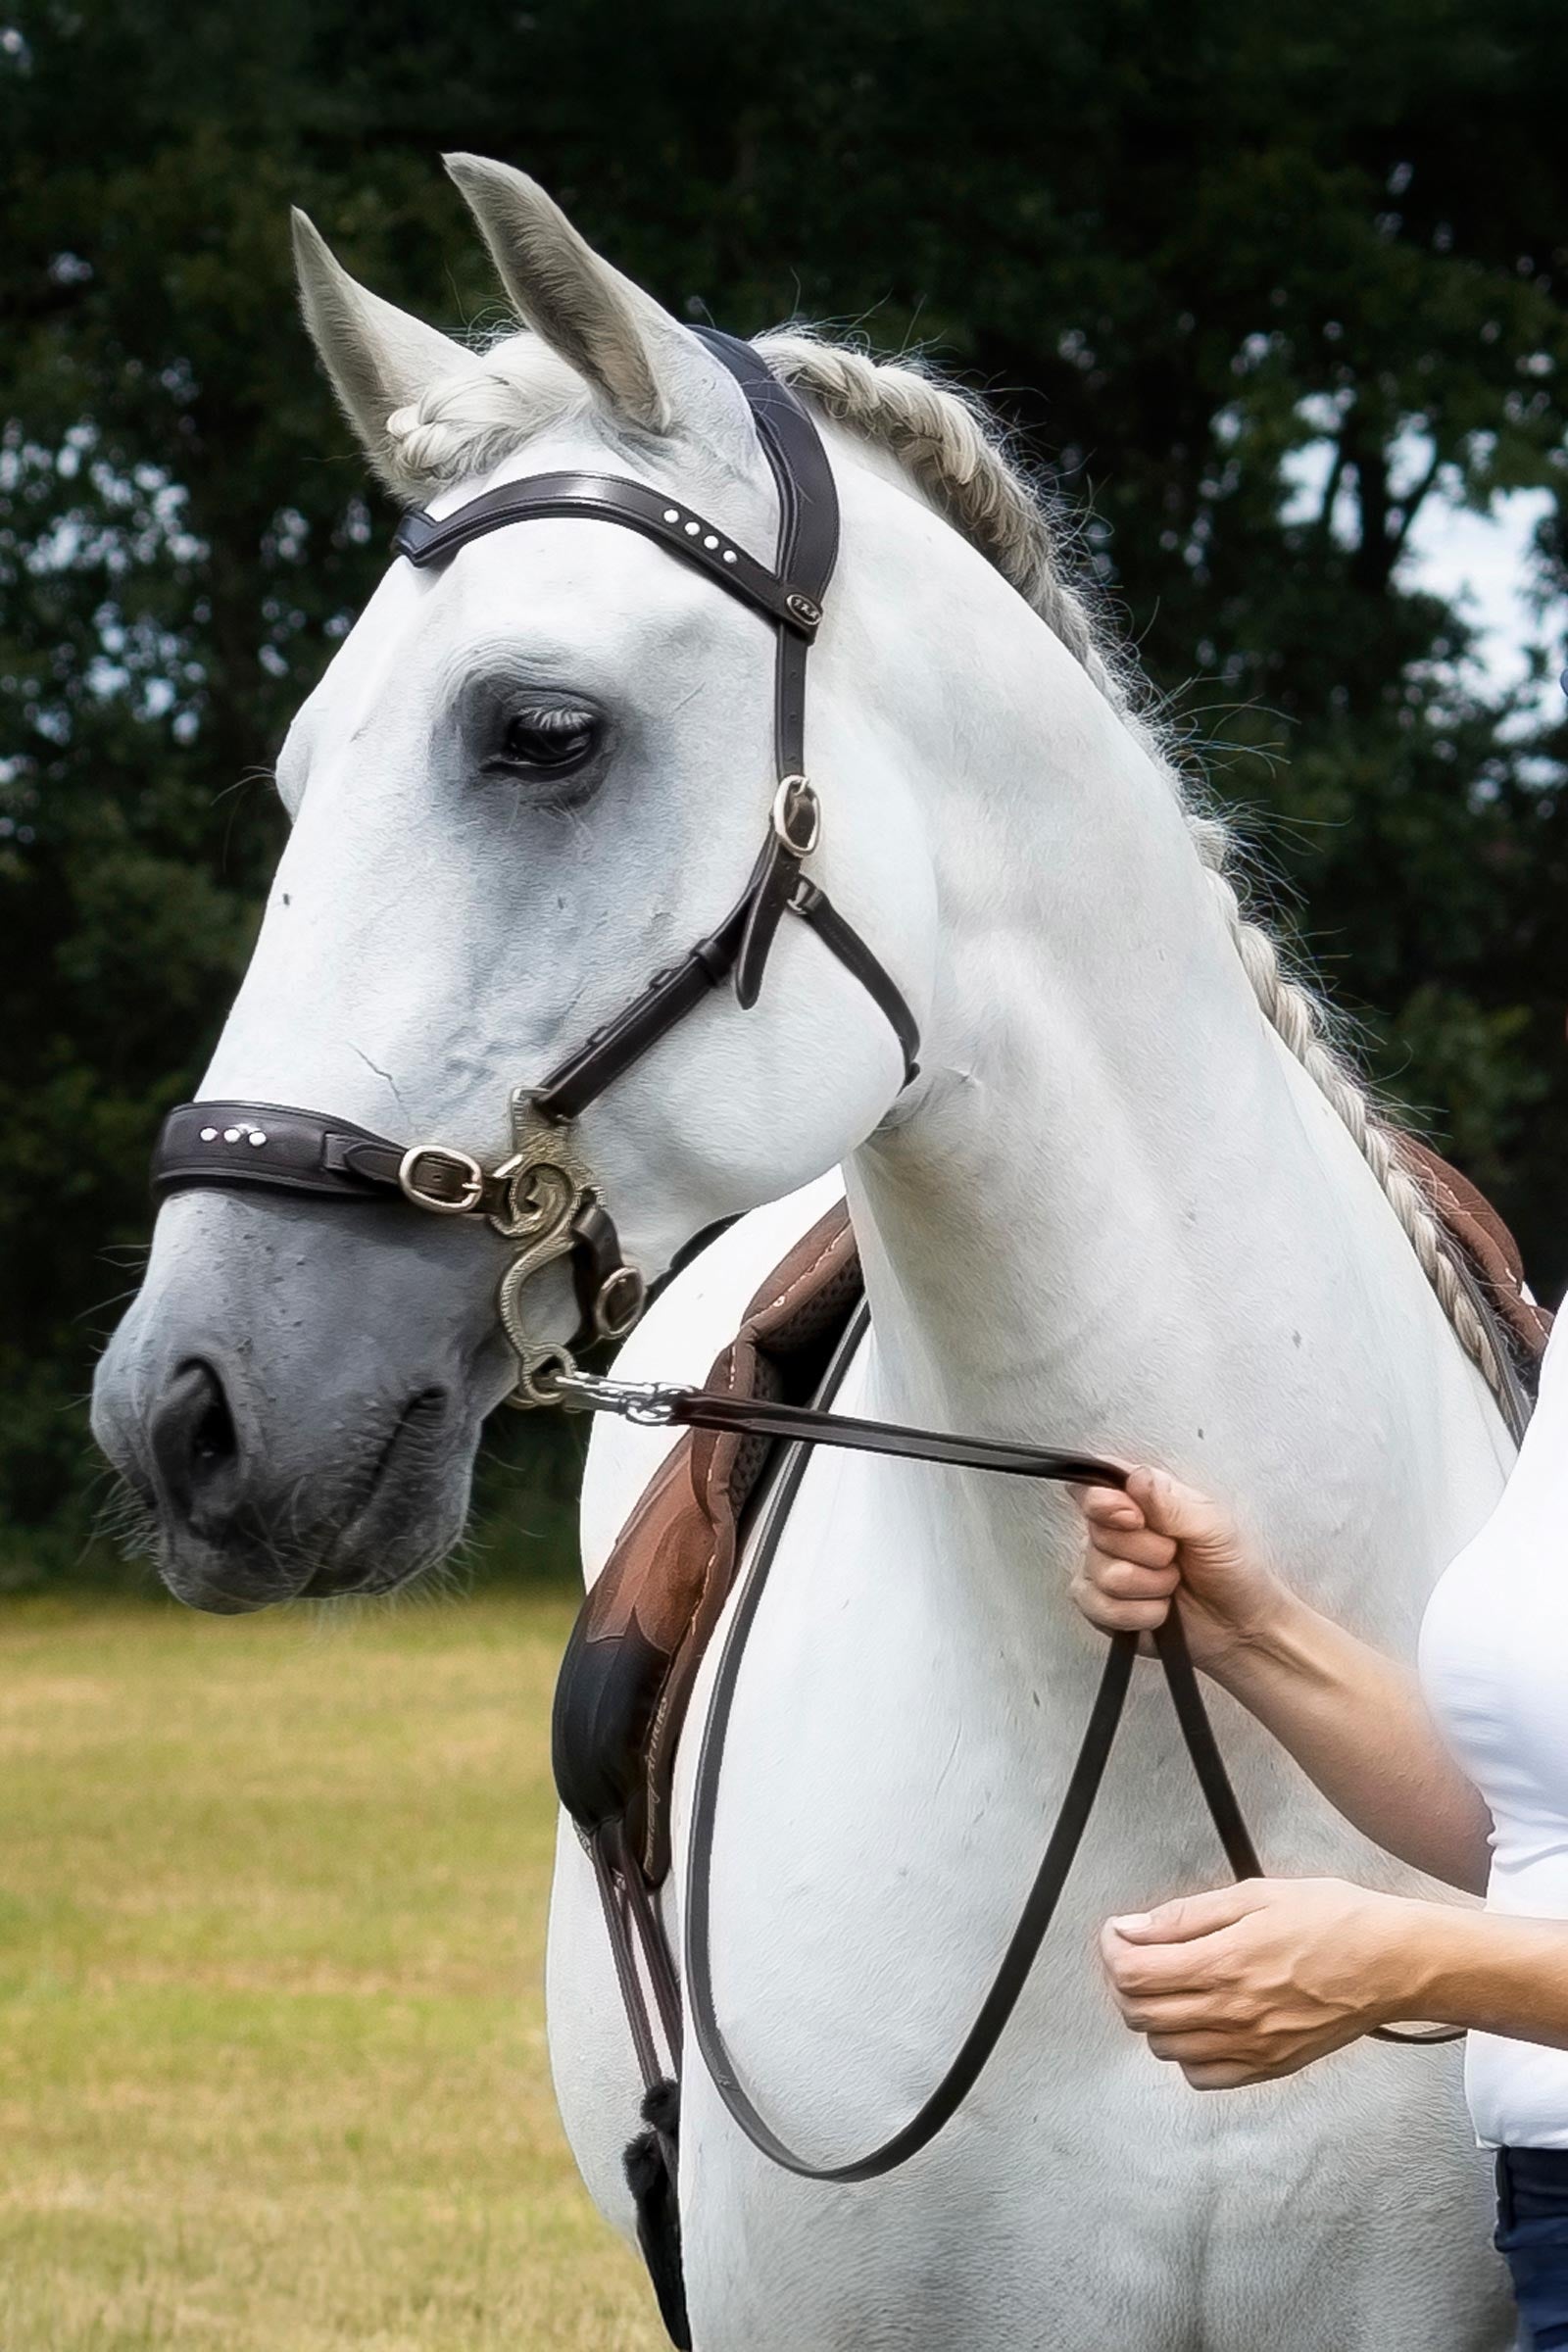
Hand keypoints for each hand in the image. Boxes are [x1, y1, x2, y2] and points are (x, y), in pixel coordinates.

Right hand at [1069, 1466, 1287, 1674]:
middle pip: (1098, 1535)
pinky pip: (1101, 1610)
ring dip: (1151, 1586)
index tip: (1136, 1518)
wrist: (1241, 1626)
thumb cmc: (1234, 1569)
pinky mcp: (1102, 1608)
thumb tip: (1135, 1478)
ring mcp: (1104, 1571)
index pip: (1095, 1489)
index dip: (1107, 1504)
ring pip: (1104, 1576)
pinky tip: (1161, 1610)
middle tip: (1177, 1558)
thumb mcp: (1214, 1527)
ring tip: (1173, 1584)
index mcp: (1140, 1500)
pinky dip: (1140, 1614)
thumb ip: (1171, 1503)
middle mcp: (1114, 1532)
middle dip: (1148, 1553)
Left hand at [1100, 1878, 1416, 2086]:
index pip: (1132, 1972)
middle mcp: (1230, 2012)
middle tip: (1138, 1953)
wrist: (1393, 1963)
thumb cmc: (1334, 1920)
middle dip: (1123, 1979)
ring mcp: (1249, 2046)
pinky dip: (1186, 2054)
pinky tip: (1200, 2023)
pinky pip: (1203, 2077)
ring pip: (1163, 2047)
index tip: (1118, 1933)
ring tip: (1169, 1984)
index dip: (1111, 1950)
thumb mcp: (1255, 1894)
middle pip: (1138, 2012)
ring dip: (1152, 2015)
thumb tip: (1135, 1927)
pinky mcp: (1269, 2067)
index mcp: (1223, 1962)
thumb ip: (1187, 1915)